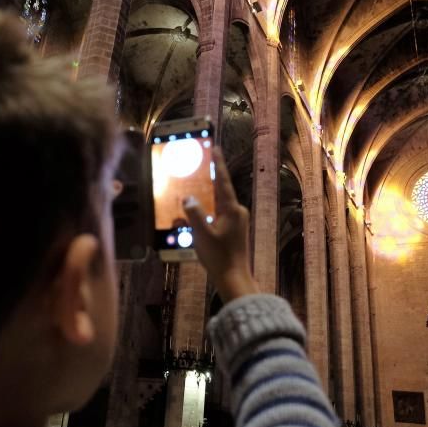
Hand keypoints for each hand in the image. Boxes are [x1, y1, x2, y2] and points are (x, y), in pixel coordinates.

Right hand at [183, 148, 258, 301]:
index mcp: (232, 210)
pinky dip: (212, 209)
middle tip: (203, 164)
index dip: (218, 164)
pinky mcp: (236, 230)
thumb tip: (188, 198)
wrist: (234, 277)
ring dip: (210, 196)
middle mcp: (238, 212)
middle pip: (222, 191)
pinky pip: (222, 213)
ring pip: (222, 203)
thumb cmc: (219, 257)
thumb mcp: (202, 234)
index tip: (216, 149)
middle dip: (212, 179)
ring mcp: (238, 222)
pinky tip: (203, 212)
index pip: (223, 182)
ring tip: (199, 187)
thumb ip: (194, 214)